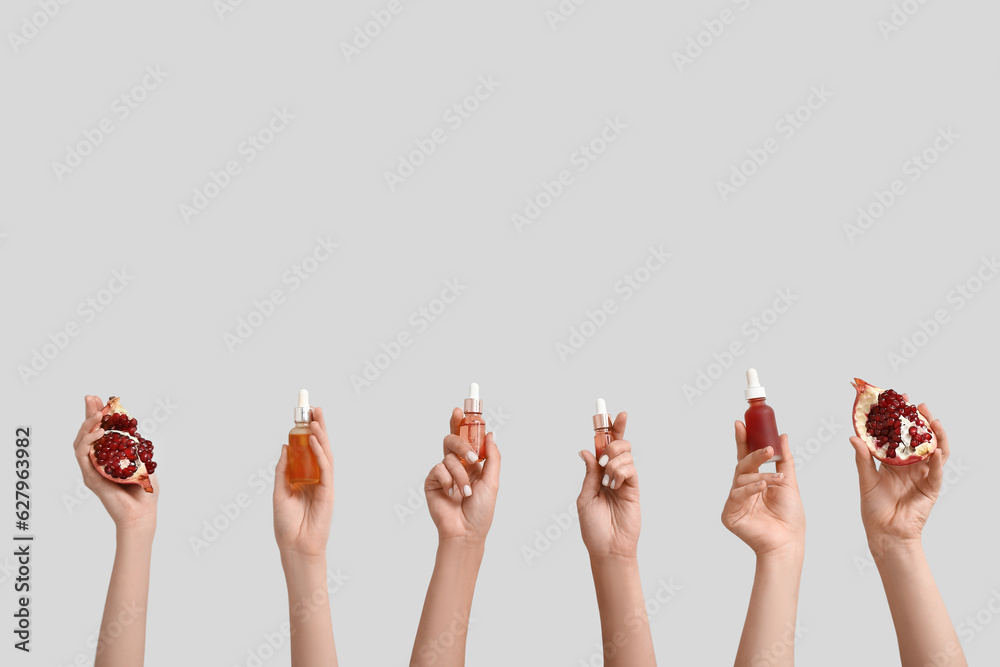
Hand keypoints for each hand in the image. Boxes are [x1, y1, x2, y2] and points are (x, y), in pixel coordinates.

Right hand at [73, 396, 157, 533]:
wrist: (142, 515)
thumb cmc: (144, 493)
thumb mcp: (143, 463)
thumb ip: (137, 449)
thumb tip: (137, 432)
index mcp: (109, 458)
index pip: (100, 432)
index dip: (97, 415)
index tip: (99, 399)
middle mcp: (97, 463)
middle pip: (87, 434)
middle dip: (89, 413)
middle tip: (92, 398)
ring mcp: (91, 470)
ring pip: (80, 443)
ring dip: (87, 426)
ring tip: (98, 414)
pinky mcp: (90, 478)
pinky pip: (82, 456)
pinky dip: (87, 442)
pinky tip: (97, 432)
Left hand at [274, 407, 333, 559]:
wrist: (295, 547)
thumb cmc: (286, 525)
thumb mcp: (278, 492)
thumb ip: (283, 470)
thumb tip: (286, 447)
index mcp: (303, 477)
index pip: (306, 450)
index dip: (306, 432)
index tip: (303, 415)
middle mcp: (315, 477)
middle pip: (318, 448)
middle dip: (318, 427)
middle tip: (314, 409)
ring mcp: (323, 483)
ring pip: (324, 454)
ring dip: (320, 436)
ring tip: (315, 419)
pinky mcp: (328, 491)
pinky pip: (325, 468)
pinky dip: (320, 453)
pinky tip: (313, 441)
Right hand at [424, 408, 500, 543]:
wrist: (466, 531)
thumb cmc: (481, 510)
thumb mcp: (492, 481)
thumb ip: (491, 456)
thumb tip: (490, 433)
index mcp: (472, 463)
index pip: (465, 437)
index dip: (461, 422)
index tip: (461, 409)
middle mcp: (456, 464)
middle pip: (452, 439)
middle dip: (461, 442)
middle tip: (472, 457)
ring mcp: (443, 473)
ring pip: (448, 455)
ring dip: (460, 474)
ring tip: (466, 491)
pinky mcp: (432, 481)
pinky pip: (439, 469)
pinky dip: (448, 480)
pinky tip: (451, 494)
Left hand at [577, 412, 640, 559]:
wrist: (608, 547)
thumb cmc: (593, 527)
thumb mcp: (584, 498)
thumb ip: (589, 474)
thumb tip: (587, 451)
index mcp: (598, 474)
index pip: (605, 446)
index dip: (610, 429)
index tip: (613, 413)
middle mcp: (612, 474)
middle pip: (619, 444)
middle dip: (614, 441)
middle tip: (605, 457)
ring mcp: (625, 480)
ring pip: (625, 454)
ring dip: (614, 462)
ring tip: (608, 482)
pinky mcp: (634, 488)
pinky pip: (631, 468)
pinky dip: (620, 472)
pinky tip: (615, 486)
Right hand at [722, 423, 804, 557]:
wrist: (788, 542)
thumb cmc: (789, 518)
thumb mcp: (789, 483)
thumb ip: (784, 460)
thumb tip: (782, 436)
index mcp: (755, 482)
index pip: (746, 457)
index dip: (743, 440)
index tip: (741, 423)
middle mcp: (743, 490)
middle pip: (742, 466)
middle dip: (753, 455)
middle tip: (766, 448)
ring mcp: (735, 502)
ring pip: (741, 479)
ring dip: (760, 477)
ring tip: (776, 480)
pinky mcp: (730, 514)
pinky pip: (737, 495)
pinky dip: (750, 489)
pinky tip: (762, 487)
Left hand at [849, 402, 947, 552]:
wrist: (884, 533)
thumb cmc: (874, 508)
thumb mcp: (866, 479)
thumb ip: (863, 459)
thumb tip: (853, 437)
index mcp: (894, 462)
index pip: (899, 437)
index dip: (900, 420)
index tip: (897, 401)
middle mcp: (910, 466)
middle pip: (919, 440)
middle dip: (921, 422)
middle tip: (918, 405)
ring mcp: (923, 476)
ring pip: (933, 452)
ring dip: (935, 436)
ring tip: (932, 420)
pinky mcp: (931, 489)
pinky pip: (936, 473)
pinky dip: (936, 460)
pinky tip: (935, 449)